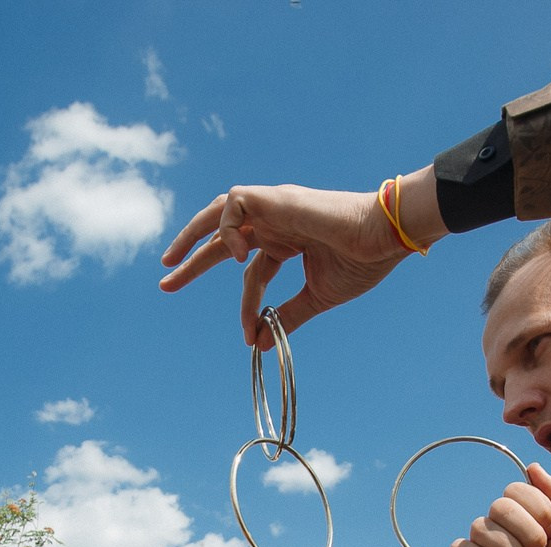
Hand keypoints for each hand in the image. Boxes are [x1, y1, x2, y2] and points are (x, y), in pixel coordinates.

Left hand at [159, 183, 410, 345]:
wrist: (385, 239)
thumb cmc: (361, 261)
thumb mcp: (317, 297)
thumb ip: (287, 316)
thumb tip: (261, 343)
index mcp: (285, 242)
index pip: (250, 271)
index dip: (246, 304)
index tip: (247, 336)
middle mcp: (276, 222)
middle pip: (222, 237)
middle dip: (191, 258)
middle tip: (164, 280)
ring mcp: (274, 207)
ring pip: (220, 210)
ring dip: (192, 234)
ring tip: (170, 259)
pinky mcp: (277, 198)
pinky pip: (236, 203)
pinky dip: (228, 228)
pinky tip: (238, 255)